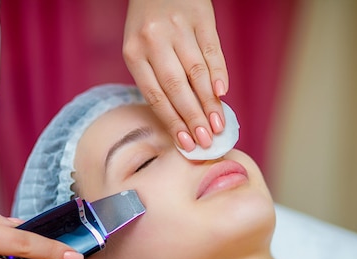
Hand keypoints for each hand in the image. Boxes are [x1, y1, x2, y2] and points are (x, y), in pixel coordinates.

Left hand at [123, 0, 228, 151]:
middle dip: (193, 118)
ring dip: (209, 102)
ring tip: (218, 125)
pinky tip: (223, 93)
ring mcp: (178, 27)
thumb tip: (183, 118)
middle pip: (176, 87)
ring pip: (196, 72)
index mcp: (134, 53)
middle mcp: (154, 40)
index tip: (186, 144)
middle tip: (206, 141)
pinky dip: (218, 72)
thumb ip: (156, 78)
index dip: (172, 122)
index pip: (155, 96)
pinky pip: (212, 50)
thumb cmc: (149, 23)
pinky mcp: (201, 16)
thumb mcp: (140, 47)